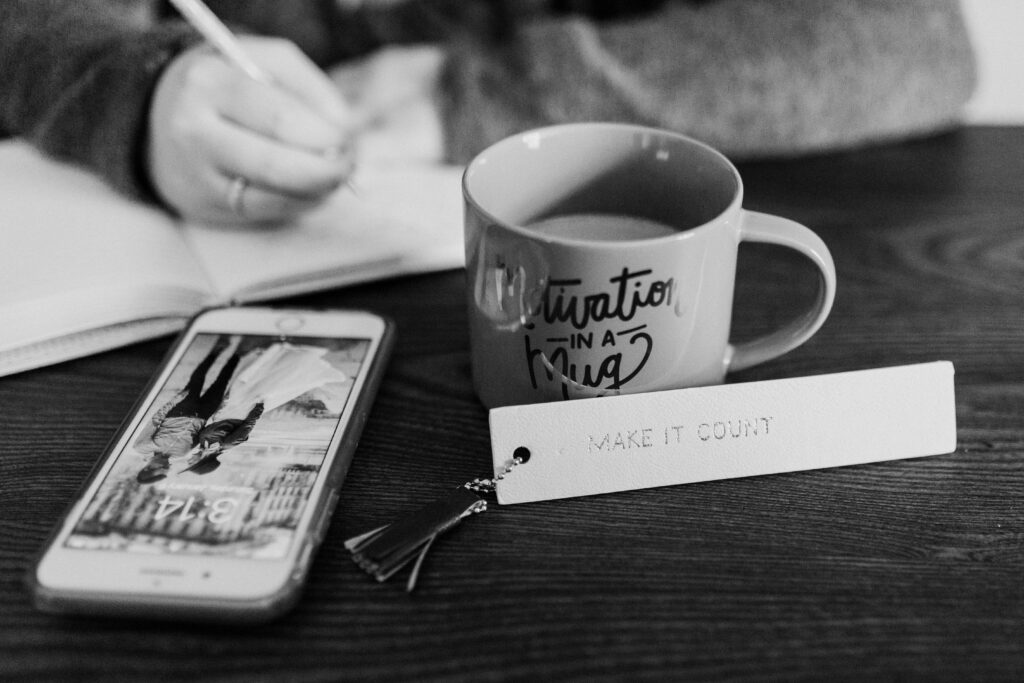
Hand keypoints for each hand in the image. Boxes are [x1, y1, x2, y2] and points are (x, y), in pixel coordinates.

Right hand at [147, 37, 354, 223]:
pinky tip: (310, 188)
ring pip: (273, 197)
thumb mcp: (267, 63)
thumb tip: (345, 129)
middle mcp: (195, 131)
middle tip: (348, 164)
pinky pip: (267, 212)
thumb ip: (311, 88)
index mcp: (211, 83)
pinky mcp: (205, 204)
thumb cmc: (230, 84)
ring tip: (333, 174)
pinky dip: (299, 202)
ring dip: (318, 190)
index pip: (281, 119)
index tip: (349, 139)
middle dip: (326, 170)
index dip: (325, 136)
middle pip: (275, 166)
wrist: (161, 112)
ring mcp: (197, 173)